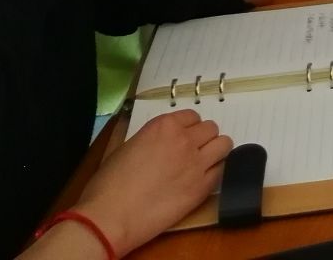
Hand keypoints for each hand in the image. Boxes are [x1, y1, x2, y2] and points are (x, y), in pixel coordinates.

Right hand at [75, 109, 231, 253]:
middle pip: (210, 129)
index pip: (192, 116)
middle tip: (193, 152)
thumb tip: (159, 143)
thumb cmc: (109, 184)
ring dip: (216, 151)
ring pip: (224, 145)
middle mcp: (185, 139)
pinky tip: (202, 180)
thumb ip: (151, 139)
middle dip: (203, 138)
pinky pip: (222, 170)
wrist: (111, 216)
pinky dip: (215, 172)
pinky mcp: (203, 187)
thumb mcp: (127, 147)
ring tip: (204, 163)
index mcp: (164, 126)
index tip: (183, 138)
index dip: (188, 128)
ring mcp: (197, 163)